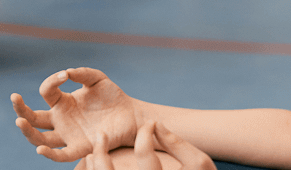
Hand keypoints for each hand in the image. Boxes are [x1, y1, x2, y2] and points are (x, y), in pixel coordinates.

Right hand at [11, 68, 141, 162]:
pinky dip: (50, 155)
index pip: (46, 92)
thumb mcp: (98, 79)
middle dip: (20, 109)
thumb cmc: (113, 97)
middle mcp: (61, 120)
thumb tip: (67, 72)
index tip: (65, 76)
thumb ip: (83, 73)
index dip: (51, 82)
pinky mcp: (81, 147)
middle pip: (33, 118)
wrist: (132, 116)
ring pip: (40, 138)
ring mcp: (69, 135)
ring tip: (20, 121)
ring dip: (28, 132)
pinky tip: (40, 149)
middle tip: (14, 97)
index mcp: (63, 102)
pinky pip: (62, 155)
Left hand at [82, 121, 216, 169]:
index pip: (144, 154)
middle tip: (101, 134)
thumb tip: (156, 125)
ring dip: (92, 169)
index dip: (145, 133)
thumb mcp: (200, 163)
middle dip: (101, 153)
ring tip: (90, 154)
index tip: (150, 124)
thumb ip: (178, 144)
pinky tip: (93, 168)